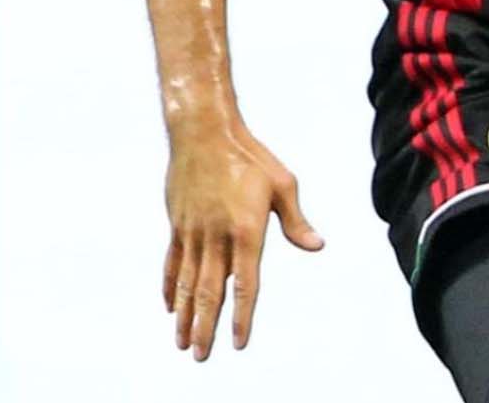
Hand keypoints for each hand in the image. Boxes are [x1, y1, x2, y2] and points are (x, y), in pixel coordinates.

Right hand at [163, 119, 324, 359]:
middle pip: (211, 291)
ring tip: (183, 342)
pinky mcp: (178, 224)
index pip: (245, 283)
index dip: (242, 315)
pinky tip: (170, 307)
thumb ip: (297, 220)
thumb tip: (317, 246)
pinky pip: (173, 262)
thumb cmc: (250, 156)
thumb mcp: (282, 184)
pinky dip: (171, 286)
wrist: (204, 131)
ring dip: (186, 315)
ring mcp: (193, 232)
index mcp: (246, 230)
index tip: (239, 341)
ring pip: (188, 282)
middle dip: (206, 327)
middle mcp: (217, 236)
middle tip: (201, 356)